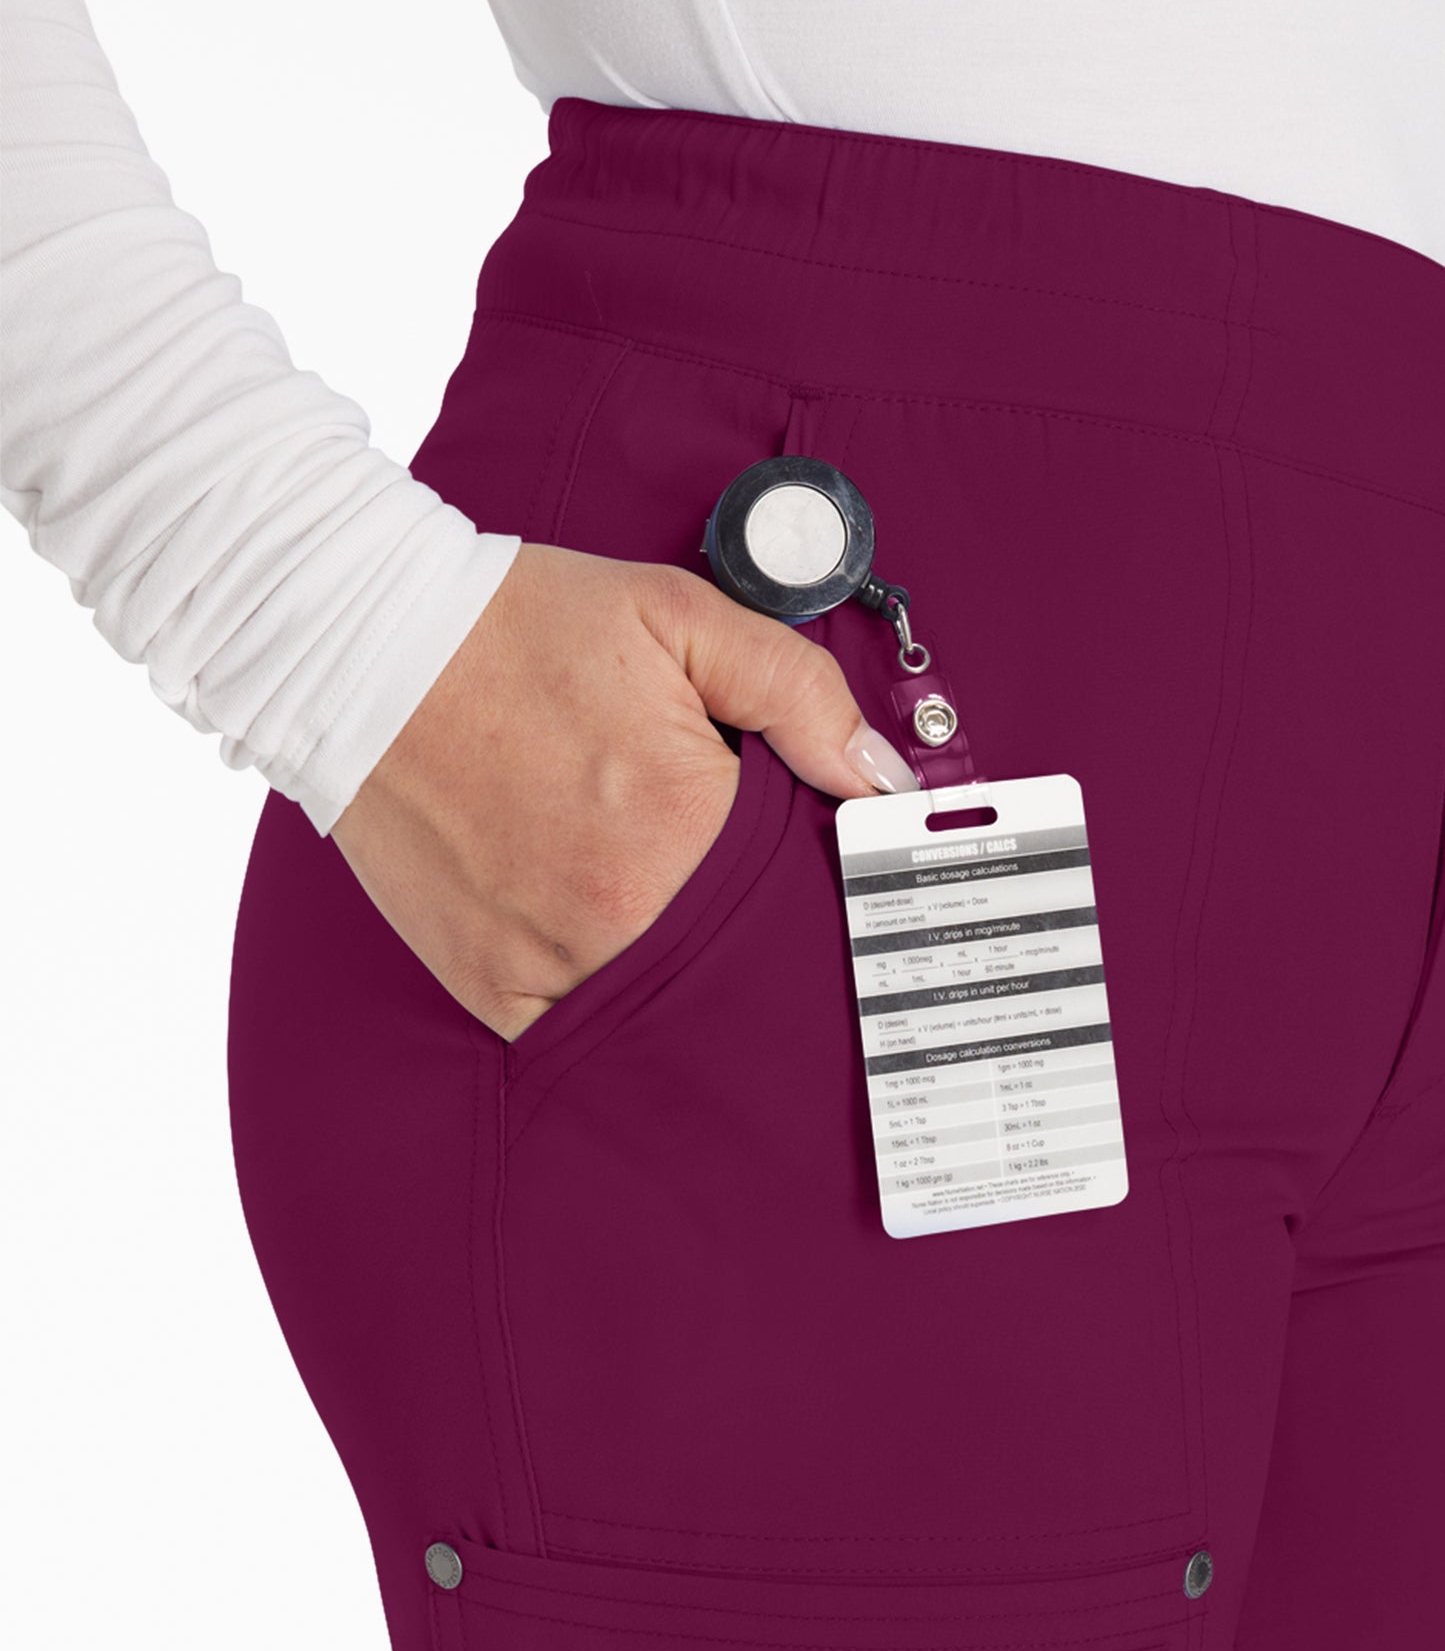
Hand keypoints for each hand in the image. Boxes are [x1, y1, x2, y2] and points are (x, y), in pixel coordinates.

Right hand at [329, 542, 916, 1040]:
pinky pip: (583, 1032)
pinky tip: (635, 970)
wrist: (360, 649)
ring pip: (670, 1014)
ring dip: (701, 991)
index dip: (829, 898)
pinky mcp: (493, 987)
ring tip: (713, 948)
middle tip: (784, 929)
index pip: (805, 902)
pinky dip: (617, 1012)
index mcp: (682, 829)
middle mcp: (620, 915)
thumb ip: (799, 694)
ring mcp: (551, 964)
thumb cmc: (520, 627)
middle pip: (744, 969)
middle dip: (774, 952)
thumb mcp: (681, 618)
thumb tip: (879, 778)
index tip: (840, 894)